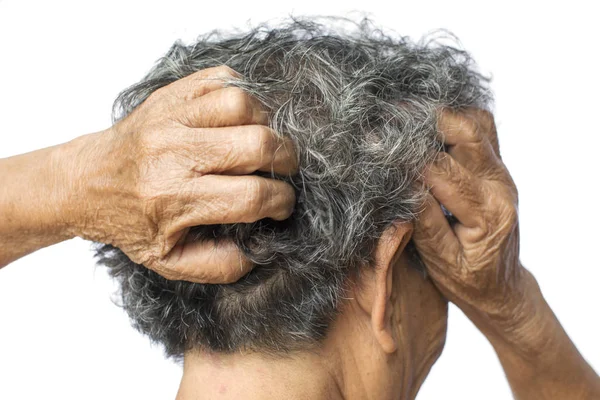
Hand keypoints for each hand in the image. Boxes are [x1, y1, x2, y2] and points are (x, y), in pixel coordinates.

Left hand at [65, 66, 297, 283]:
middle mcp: (171, 154)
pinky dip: (243, 96)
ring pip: (242, 104)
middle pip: (256, 144)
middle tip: (281, 171)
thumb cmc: (129, 222)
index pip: (251, 196)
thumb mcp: (168, 261)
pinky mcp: (169, 95)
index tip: (282, 204)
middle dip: (285, 160)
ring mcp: (169, 117)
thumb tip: (262, 248)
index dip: (281, 202)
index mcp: (172, 199)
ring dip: (264, 124)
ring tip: (259, 142)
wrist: (86, 182)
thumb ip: (220, 265)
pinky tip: (240, 120)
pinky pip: (223, 78)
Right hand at [413, 108, 599, 398]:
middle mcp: (501, 186)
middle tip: (388, 113)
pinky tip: (428, 123)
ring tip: (405, 113)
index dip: (405, 154)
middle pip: (466, 133)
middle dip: (423, 120)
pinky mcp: (497, 169)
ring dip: (441, 114)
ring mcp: (502, 174)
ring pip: (478, 124)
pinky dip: (455, 119)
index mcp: (487, 213)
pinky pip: (481, 130)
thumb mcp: (440, 260)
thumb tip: (403, 182)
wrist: (501, 287)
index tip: (373, 142)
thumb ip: (424, 219)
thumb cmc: (467, 280)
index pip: (441, 169)